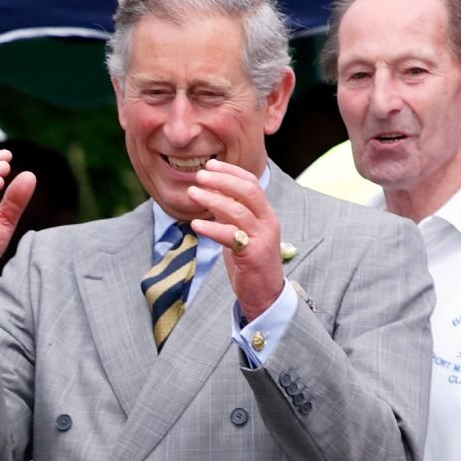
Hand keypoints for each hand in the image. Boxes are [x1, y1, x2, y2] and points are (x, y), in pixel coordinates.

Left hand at [188, 159, 284, 320]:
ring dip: (212, 199)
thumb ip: (228, 215)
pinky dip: (212, 228)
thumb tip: (209, 194)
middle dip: (222, 180)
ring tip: (192, 193)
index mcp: (265, 214)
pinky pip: (231, 236)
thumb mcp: (238, 233)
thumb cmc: (249, 264)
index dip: (231, 172)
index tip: (210, 165)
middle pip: (248, 191)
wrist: (264, 295)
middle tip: (200, 175)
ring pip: (238, 210)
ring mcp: (263, 237)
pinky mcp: (254, 254)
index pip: (251, 183)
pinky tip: (195, 224)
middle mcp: (268, 221)